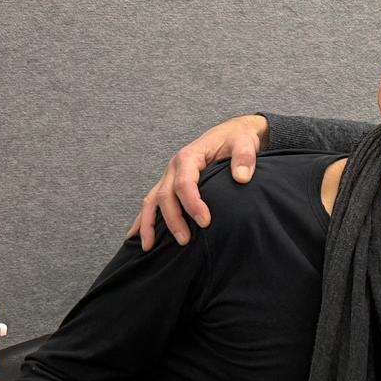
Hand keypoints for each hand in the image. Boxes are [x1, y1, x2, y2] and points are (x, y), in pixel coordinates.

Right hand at [128, 114, 269, 250]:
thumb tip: (242, 177)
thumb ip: (244, 158)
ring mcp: (169, 176)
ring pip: (151, 201)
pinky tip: (136, 236)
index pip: (185, 184)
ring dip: (149, 224)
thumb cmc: (237, 140)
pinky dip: (143, 219)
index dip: (193, 204)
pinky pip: (151, 202)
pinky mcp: (170, 184)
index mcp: (189, 157)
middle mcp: (173, 167)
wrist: (231, 134)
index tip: (205, 222)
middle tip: (186, 240)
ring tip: (149, 247)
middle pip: (166, 196)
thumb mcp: (244, 143)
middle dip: (173, 220)